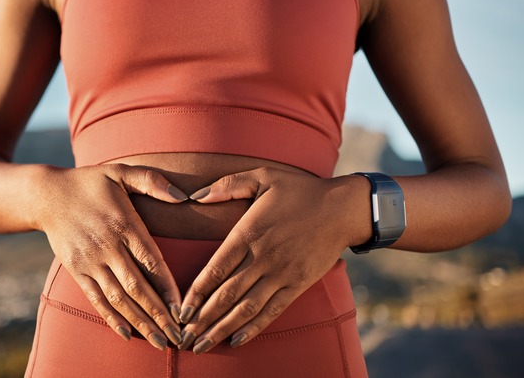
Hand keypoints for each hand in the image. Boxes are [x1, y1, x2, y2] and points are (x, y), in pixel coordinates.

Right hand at [37, 164, 188, 349]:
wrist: (45, 195)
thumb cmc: (90, 182)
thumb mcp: (120, 172)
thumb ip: (152, 181)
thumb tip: (183, 196)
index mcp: (124, 223)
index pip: (151, 261)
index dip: (168, 287)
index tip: (184, 309)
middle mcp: (108, 246)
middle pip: (137, 287)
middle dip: (159, 315)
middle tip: (180, 337)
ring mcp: (90, 261)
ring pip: (118, 298)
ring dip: (140, 322)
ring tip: (160, 342)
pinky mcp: (76, 270)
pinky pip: (96, 298)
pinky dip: (111, 318)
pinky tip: (127, 334)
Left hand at [176, 168, 366, 352]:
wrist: (343, 208)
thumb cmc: (300, 190)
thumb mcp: (262, 176)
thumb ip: (227, 185)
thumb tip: (195, 196)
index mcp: (249, 233)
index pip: (216, 268)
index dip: (197, 293)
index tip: (180, 310)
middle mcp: (262, 258)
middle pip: (226, 294)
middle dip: (202, 319)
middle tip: (183, 337)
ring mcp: (281, 273)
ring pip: (246, 307)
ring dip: (222, 328)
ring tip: (202, 346)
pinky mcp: (298, 284)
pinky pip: (273, 310)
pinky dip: (254, 327)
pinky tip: (237, 341)